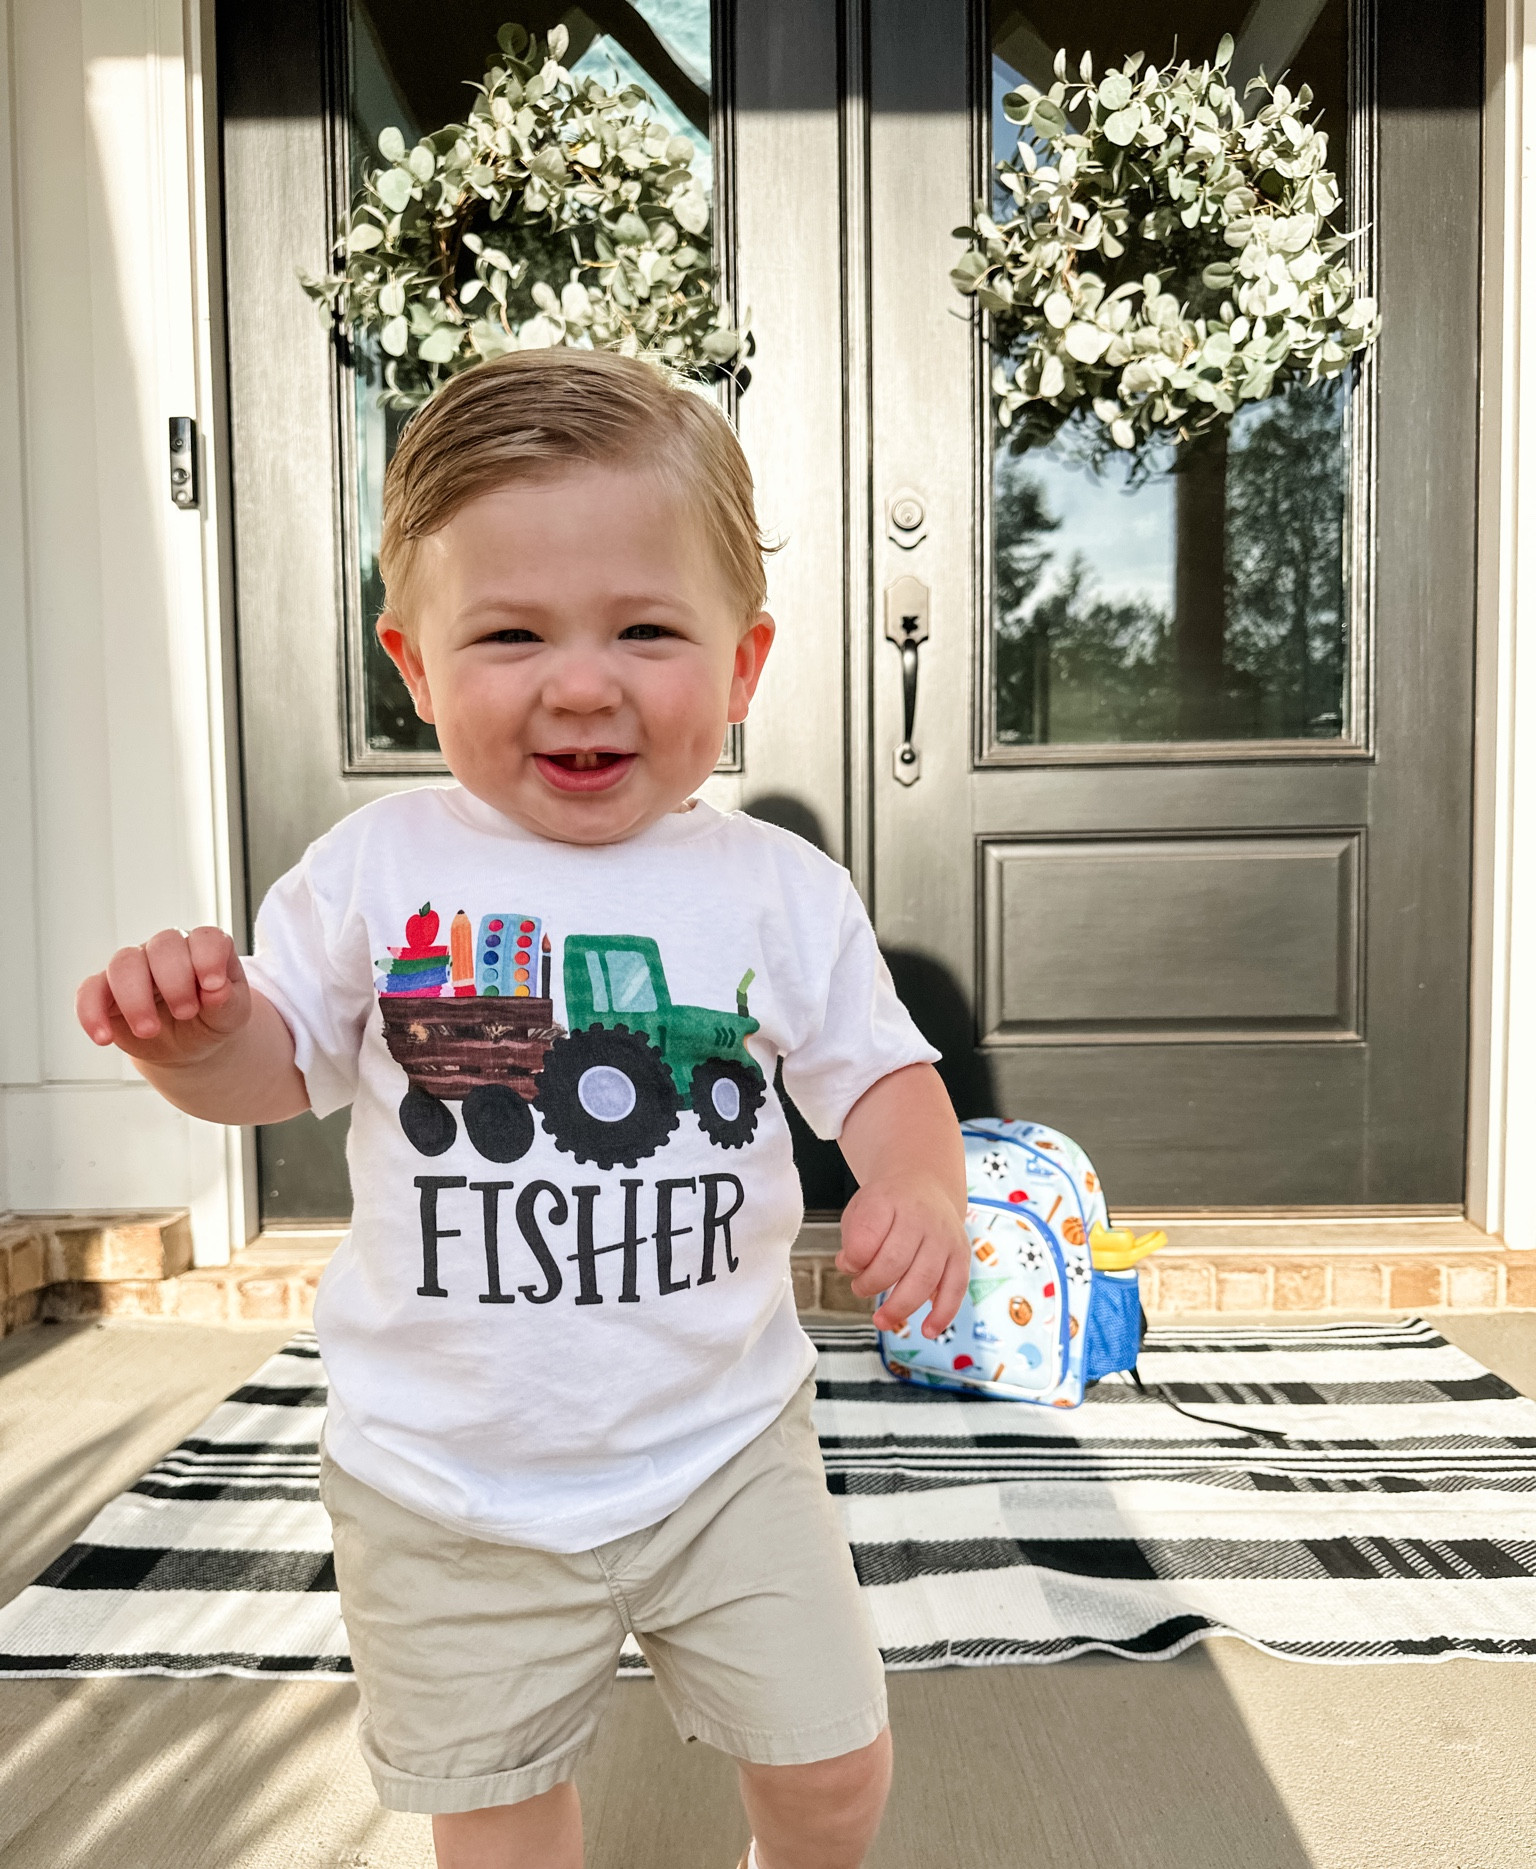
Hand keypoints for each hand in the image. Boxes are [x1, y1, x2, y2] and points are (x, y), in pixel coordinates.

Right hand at [77, 926, 251, 1067]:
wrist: (191, 1047)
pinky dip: (91, 1014)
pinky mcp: (106, 991)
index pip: (204, 938)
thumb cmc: (212, 1020)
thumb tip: (218, 990)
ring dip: (135, 998)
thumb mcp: (230, 1015)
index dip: (208, 957)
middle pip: (162, 946)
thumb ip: (226, 1000)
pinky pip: (89, 991)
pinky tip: (104, 1038)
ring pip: (123, 963)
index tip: (214, 986)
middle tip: (186, 1013)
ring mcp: (134, 967)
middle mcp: (167, 951)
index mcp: (203, 950)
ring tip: (149, 1030)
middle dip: (174, 981)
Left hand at [837, 1173, 969, 1337]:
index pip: (869, 1233)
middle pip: (895, 1261)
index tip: (847, 1262)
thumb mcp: (861, 1208)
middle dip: (871, 1283)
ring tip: (881, 1320)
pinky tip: (928, 1330)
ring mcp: (944, 1237)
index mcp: (889, 1200)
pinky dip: (943, 1314)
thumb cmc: (889, 1203)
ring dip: (900, 1307)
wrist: (924, 1184)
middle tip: (860, 1288)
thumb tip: (849, 1266)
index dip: (854, 1256)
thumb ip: (852, 1237)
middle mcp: (920, 1218)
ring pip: (925, 1279)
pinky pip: (956, 1289)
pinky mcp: (961, 1255)